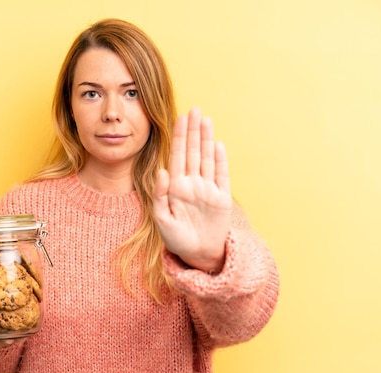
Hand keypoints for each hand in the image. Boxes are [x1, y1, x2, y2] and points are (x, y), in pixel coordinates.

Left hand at [153, 107, 231, 271]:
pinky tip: (218, 144)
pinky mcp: (221, 198)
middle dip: (193, 131)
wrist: (197, 256)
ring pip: (207, 159)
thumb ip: (159, 195)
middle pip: (193, 152)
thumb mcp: (161, 220)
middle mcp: (192, 184)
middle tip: (193, 109)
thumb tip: (162, 171)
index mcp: (175, 187)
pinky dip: (220, 160)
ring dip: (206, 139)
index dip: (179, 137)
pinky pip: (221, 175)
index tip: (179, 118)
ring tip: (205, 119)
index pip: (177, 156)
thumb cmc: (176, 240)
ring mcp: (207, 189)